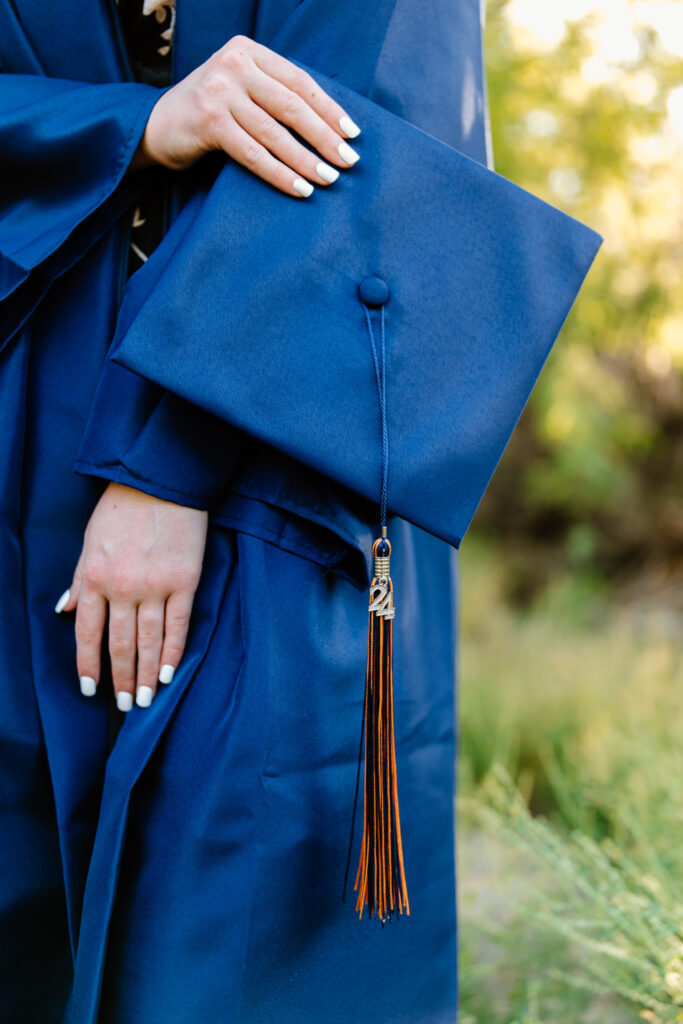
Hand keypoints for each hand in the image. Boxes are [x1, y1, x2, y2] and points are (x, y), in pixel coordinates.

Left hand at [56, 482, 207, 711]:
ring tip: (145, 699)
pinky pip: (178, 625)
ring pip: (148, 641)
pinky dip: (172, 652)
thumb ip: (79, 580)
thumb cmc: (122, 508)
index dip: (89, 665)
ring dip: (145, 674)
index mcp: (95, 579)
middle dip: (120, 679)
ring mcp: (155, 587)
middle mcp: (123, 589)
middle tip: (124, 705)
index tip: (91, 689)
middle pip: (119, 644)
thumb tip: (64, 611)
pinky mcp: (185, 582)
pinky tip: (168, 673)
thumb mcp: (90, 542)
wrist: (160, 482)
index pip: (88, 634)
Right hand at [130, 34, 361, 196]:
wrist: (155, 126)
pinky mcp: (209, 121)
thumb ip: (272, 94)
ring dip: (306, 159)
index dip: (329, 109)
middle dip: (324, 136)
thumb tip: (328, 126)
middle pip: (291, 105)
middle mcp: (234, 64)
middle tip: (349, 160)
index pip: (299, 81)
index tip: (353, 134)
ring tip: (329, 179)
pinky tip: (300, 189)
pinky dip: (280, 173)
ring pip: (274, 132)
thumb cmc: (208, 113)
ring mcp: (219, 91)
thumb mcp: (240, 91)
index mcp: (248, 51)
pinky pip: (254, 153)